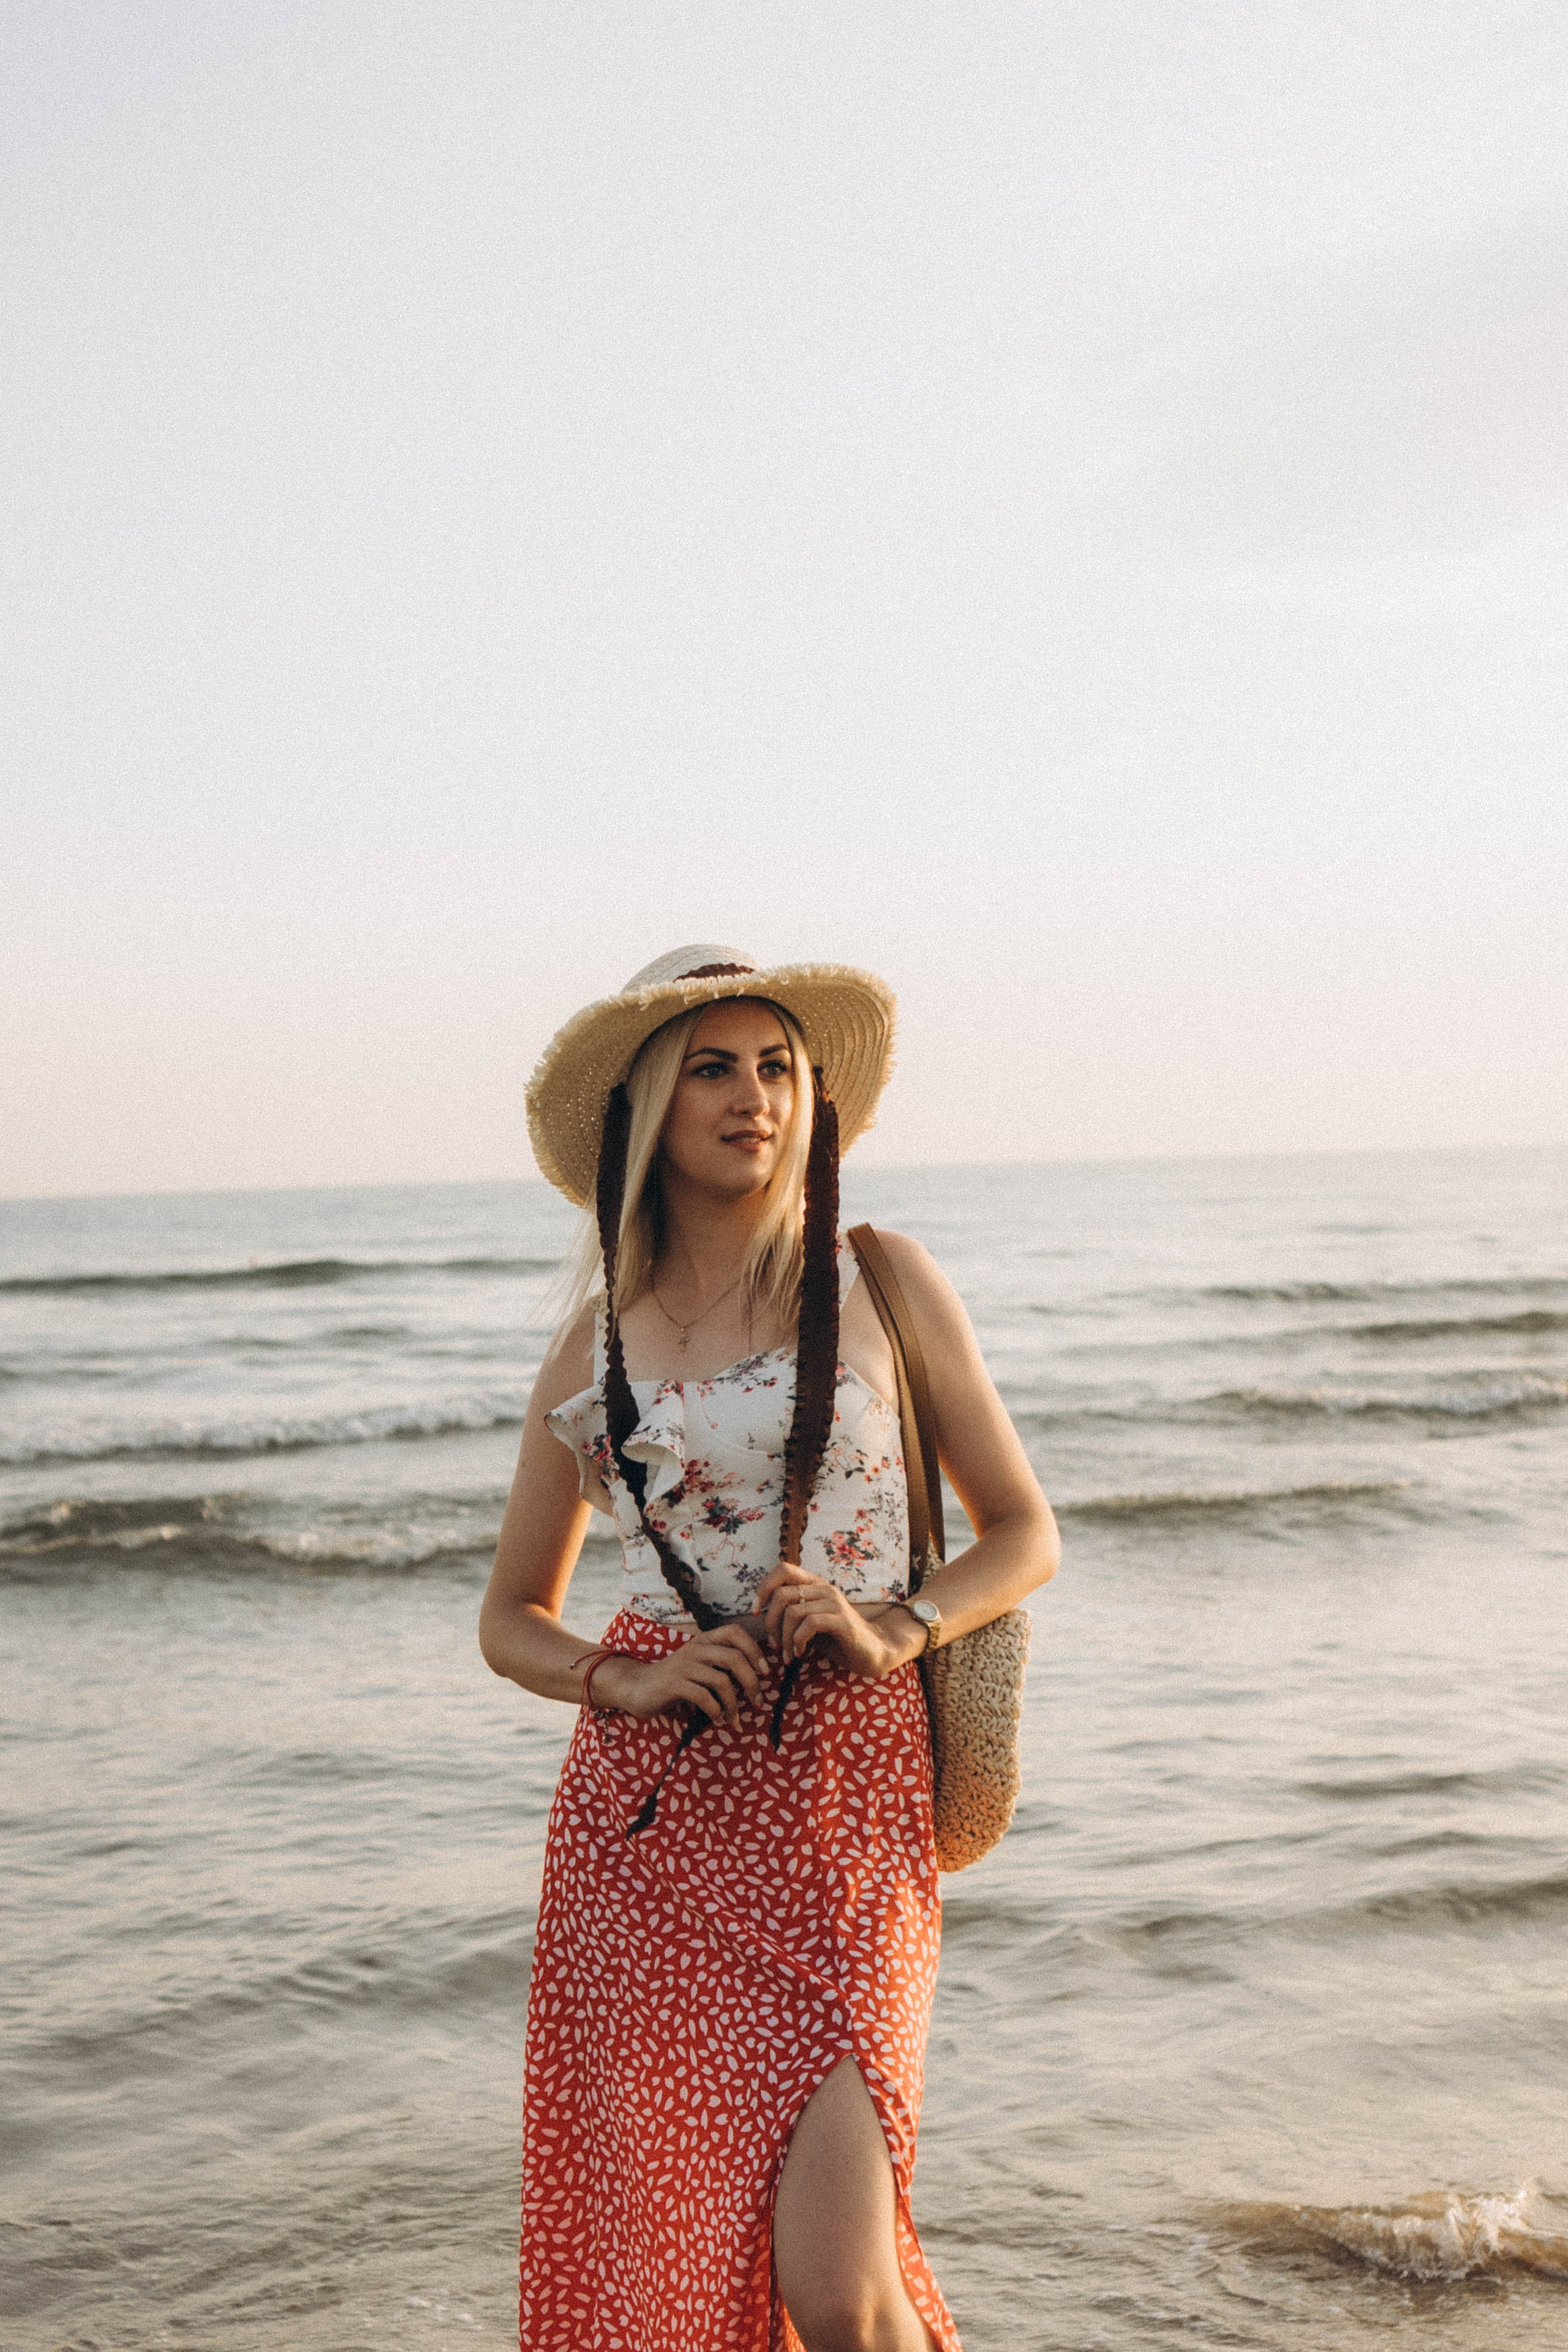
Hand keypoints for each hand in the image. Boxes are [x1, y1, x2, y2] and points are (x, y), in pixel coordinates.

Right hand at [595, 1622, 765, 1725]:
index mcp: (704, 1640)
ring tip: (735, 1719)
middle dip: (752, 1682)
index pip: (735, 1632)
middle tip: (757, 1702)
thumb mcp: (700, 1665)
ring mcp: (684, 1665)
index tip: (765, 1672)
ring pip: (722, 1681)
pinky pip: (704, 1697)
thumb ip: (721, 1664)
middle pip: (735, 1658)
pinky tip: (718, 1720)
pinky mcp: (674, 1684)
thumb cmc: (676, 1679)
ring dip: (734, 1705)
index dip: (755, 1650)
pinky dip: (716, 1712)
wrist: (638, 1687)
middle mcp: (695, 1648)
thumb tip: (757, 1677)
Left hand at [754, 1562, 922, 1677]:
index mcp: (814, 1585)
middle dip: (770, 1622)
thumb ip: (791, 1612)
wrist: (873, 1651)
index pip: (783, 1569)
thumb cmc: (837, 1638)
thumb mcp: (810, 1622)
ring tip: (788, 1655)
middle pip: (781, 1594)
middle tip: (774, 1643)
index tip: (756, 1611)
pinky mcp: (842, 1621)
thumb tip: (761, 1613)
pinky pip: (809, 1624)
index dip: (764, 1587)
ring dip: (784, 1639)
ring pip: (792, 1612)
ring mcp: (834, 1603)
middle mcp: (824, 1589)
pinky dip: (798, 1641)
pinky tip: (800, 1654)